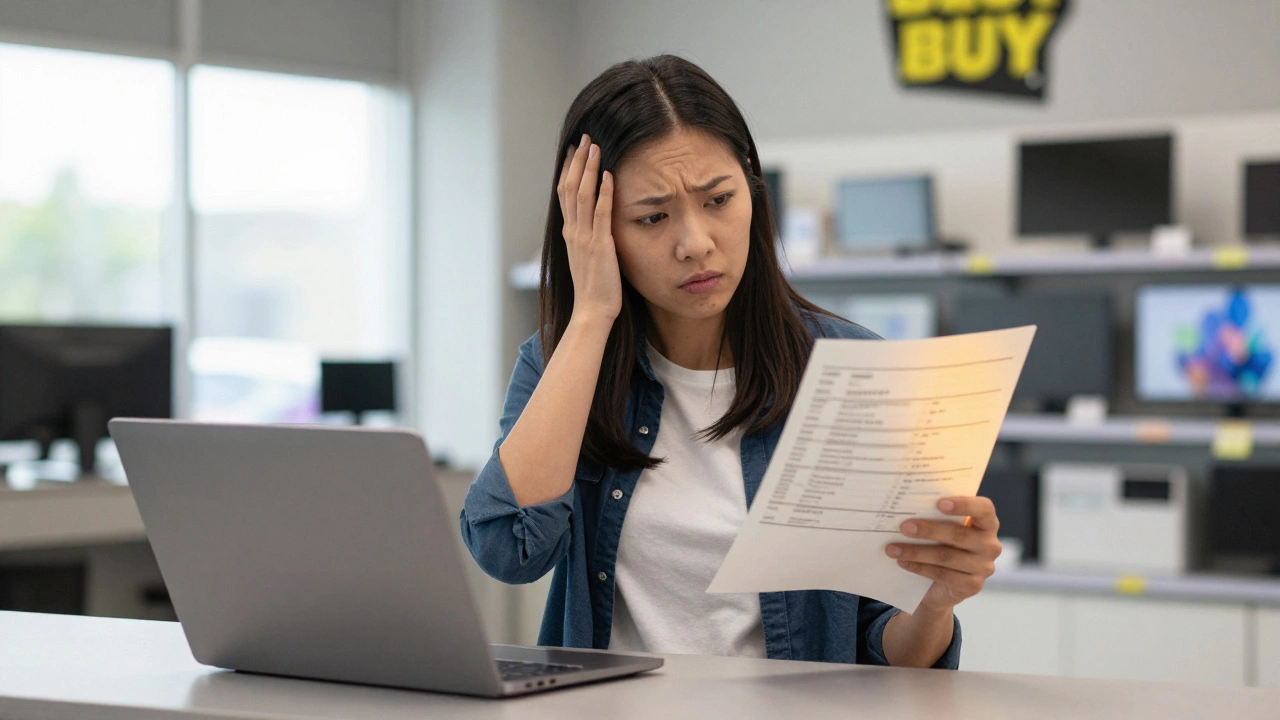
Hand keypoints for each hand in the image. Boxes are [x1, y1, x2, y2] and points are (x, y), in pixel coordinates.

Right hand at [557, 134, 621, 322]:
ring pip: (581, 195)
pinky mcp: (599, 246)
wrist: (591, 311)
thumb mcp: (587, 257)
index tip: (573, 149)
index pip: (564, 193)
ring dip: (588, 169)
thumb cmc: (594, 288)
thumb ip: (588, 238)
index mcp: (569, 233)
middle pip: (569, 187)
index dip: (568, 169)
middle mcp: (572, 232)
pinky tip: (608, 175)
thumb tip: (594, 224)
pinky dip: (603, 193)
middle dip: (577, 161)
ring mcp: (584, 238)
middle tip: (584, 138)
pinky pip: (600, 214)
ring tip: (595, 147)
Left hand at [886, 496, 1001, 612]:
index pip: (984, 509)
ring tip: (893, 548)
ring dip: (916, 552)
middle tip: (904, 527)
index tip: (939, 503)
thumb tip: (906, 504)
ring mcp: (984, 567)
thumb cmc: (941, 544)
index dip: (964, 504)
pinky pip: (943, 575)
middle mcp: (990, 545)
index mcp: (987, 523)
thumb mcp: (942, 527)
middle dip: (929, 530)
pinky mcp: (973, 586)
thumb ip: (935, 515)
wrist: (941, 584)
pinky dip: (919, 568)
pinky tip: (902, 562)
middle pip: (959, 535)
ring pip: (947, 556)